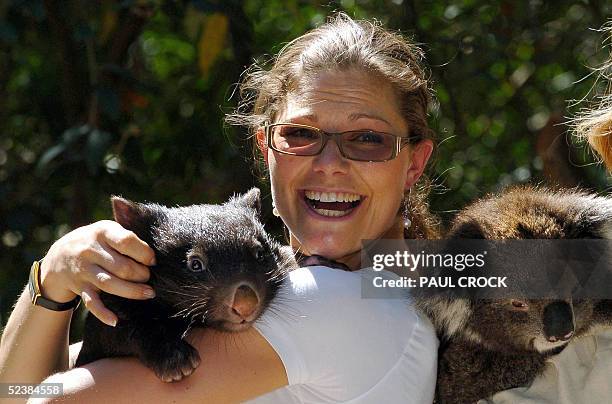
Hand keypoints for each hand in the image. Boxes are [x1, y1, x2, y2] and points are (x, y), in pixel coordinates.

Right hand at [40, 220, 156, 325]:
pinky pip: (91, 303)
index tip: (153, 261)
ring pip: (109, 284)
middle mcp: (90, 250)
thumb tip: (153, 256)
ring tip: (149, 293)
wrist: (59, 256)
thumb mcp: (108, 229)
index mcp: (102, 232)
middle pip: (121, 266)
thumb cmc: (96, 241)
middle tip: (150, 277)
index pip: (126, 242)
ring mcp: (83, 270)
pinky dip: (103, 313)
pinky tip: (115, 321)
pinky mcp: (80, 287)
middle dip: (141, 274)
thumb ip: (128, 237)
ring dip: (132, 291)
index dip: (144, 253)